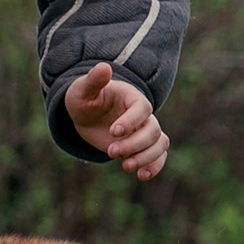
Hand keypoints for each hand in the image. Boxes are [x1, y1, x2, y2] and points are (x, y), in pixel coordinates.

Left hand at [63, 62, 168, 180]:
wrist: (85, 116)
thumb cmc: (84, 99)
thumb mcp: (83, 90)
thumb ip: (93, 81)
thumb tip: (103, 68)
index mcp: (131, 97)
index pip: (142, 108)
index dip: (131, 121)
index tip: (113, 132)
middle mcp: (142, 115)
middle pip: (153, 130)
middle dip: (134, 144)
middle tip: (110, 152)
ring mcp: (143, 131)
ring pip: (160, 144)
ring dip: (146, 158)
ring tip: (125, 167)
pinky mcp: (141, 147)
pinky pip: (158, 156)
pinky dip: (154, 167)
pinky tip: (141, 176)